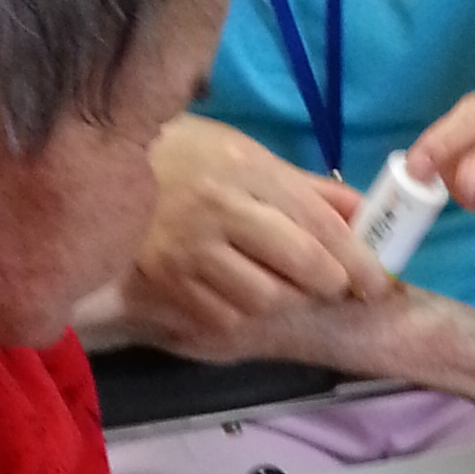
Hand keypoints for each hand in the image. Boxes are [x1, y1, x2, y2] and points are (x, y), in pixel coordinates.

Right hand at [101, 116, 396, 359]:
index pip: (322, 226)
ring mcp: (190, 251)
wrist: (95, 170)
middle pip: (304, 269)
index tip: (378, 283)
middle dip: (329, 284)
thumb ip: (307, 190)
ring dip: (282, 298)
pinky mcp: (167, 285)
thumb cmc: (183, 159)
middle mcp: (220, 210)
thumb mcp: (245, 155)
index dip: (360, 262)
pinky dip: (240, 311)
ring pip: (266, 300)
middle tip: (330, 284)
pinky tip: (229, 288)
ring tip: (272, 279)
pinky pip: (226, 318)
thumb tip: (365, 217)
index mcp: (246, 170)